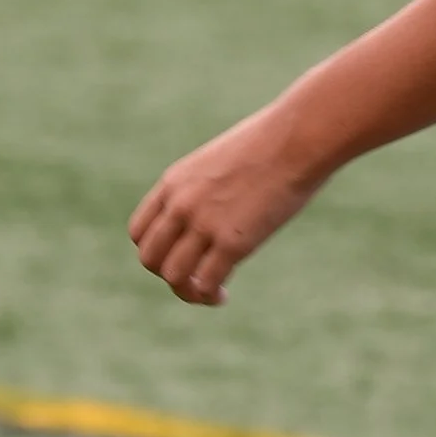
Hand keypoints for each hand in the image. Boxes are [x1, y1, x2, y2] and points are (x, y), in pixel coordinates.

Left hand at [129, 109, 322, 307]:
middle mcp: (181, 205)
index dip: (155, 251)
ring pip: (173, 276)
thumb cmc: (271, 144)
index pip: (139, 231)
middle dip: (167, 275)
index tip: (179, 256)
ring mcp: (204, 224)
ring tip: (207, 295)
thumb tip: (218, 207)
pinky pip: (206, 283)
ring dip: (186, 292)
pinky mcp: (233, 242)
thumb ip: (208, 187)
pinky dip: (209, 296)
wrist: (296, 139)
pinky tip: (222, 296)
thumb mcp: (221, 160)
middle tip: (192, 280)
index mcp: (174, 183)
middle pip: (150, 258)